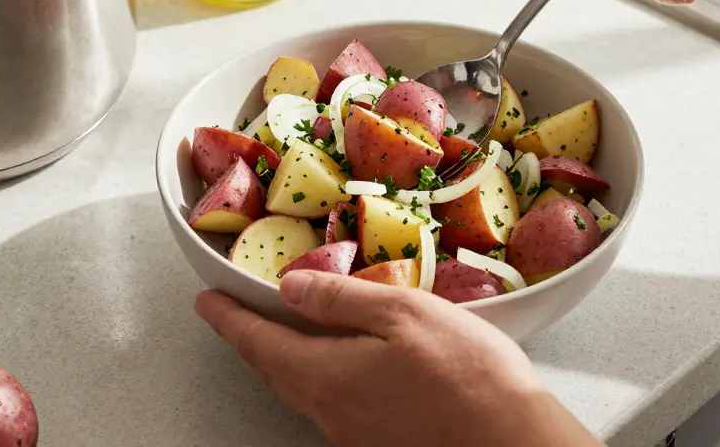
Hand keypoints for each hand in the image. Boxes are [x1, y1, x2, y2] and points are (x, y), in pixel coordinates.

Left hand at [195, 271, 601, 446]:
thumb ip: (341, 299)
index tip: (206, 301)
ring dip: (285, 359)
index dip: (228, 318)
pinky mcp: (380, 442)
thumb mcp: (402, 313)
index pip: (258, 342)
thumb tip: (290, 289)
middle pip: (274, 370)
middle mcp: (329, 412)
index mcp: (325, 375)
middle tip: (233, 314)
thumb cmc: (467, 375)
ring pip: (304, 390)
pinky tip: (341, 362)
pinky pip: (334, 404)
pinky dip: (321, 376)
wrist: (513, 443)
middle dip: (251, 339)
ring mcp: (354, 434)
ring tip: (283, 330)